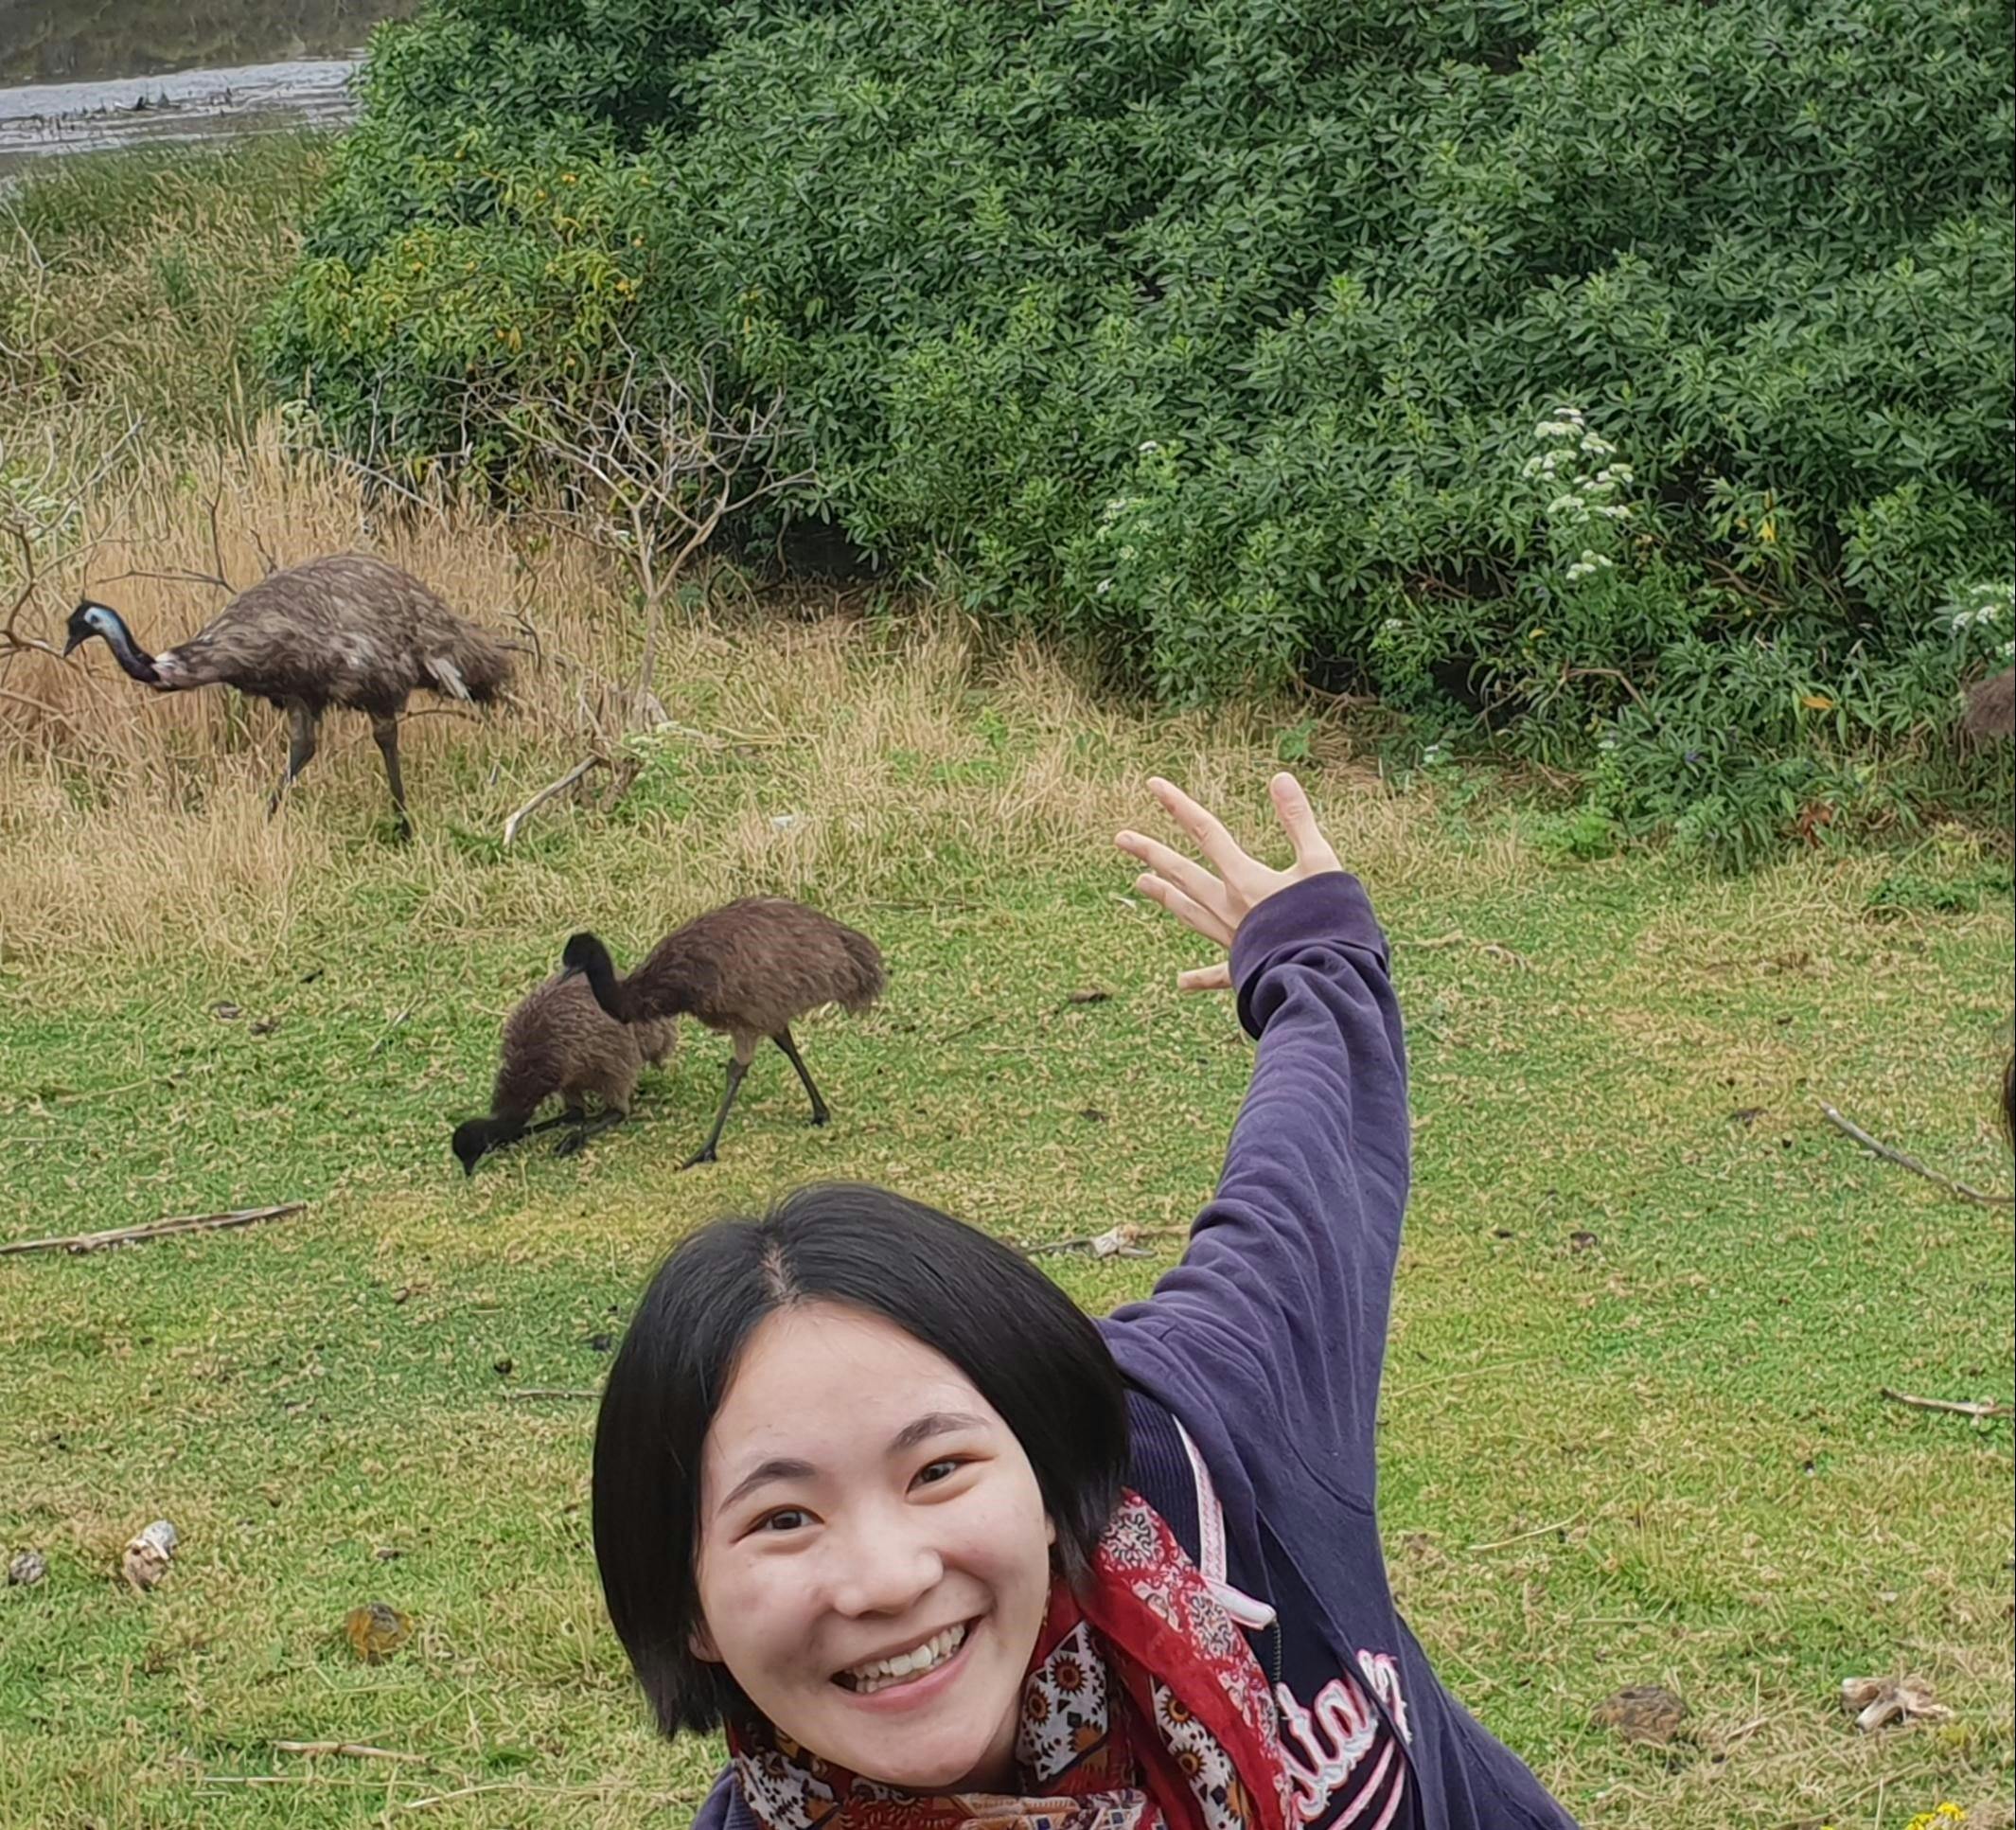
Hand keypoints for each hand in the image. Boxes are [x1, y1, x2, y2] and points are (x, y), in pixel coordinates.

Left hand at [1117, 772, 1342, 990]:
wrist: (1328, 978)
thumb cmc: (1330, 920)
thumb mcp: (1320, 863)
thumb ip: (1298, 821)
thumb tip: (1280, 777)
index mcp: (1245, 880)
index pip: (1206, 832)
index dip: (1179, 805)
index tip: (1152, 784)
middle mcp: (1229, 908)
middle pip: (1182, 873)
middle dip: (1151, 852)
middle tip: (1121, 838)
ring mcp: (1232, 940)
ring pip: (1189, 912)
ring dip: (1165, 895)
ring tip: (1140, 882)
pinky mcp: (1244, 969)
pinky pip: (1216, 973)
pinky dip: (1200, 977)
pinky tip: (1181, 982)